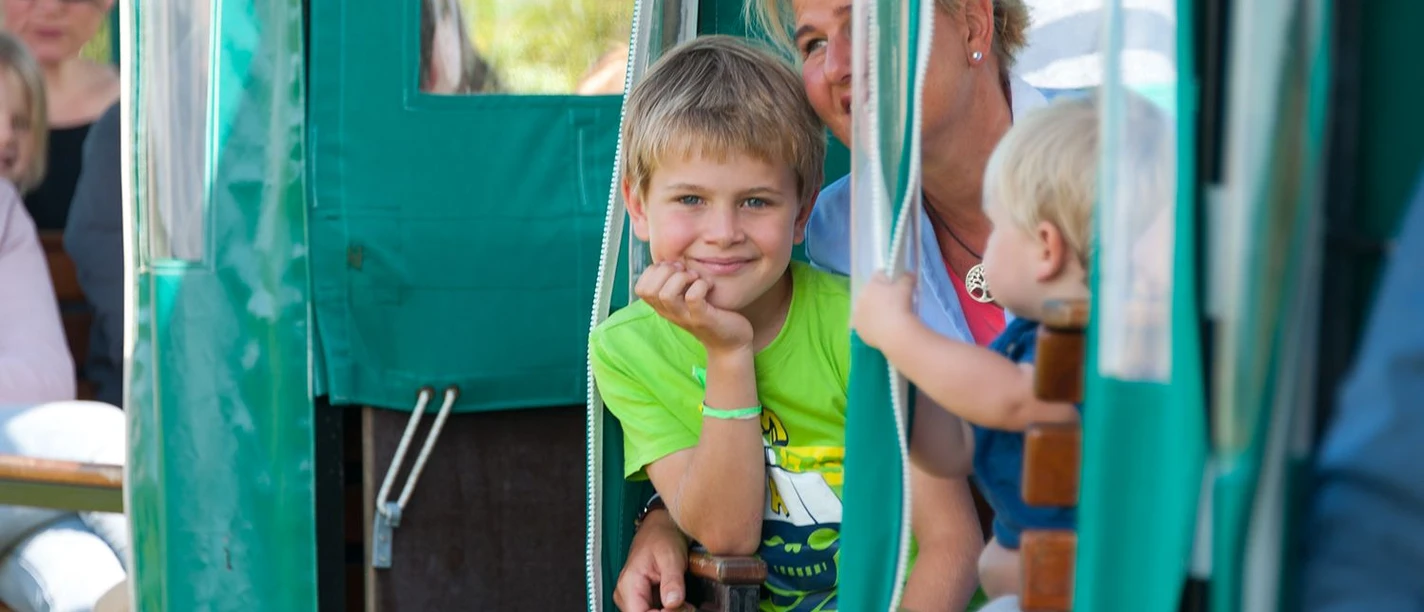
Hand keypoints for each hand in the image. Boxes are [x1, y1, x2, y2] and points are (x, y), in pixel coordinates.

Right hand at [614, 509, 689, 611]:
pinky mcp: (641, 598)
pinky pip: (653, 611)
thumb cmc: (662, 536)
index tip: (681, 608)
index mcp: (629, 584)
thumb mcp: (671, 557)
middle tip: (686, 606)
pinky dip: (668, 610)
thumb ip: (672, 581)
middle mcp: (626, 594)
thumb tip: (673, 603)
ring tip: (684, 603)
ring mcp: (633, 597)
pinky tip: (680, 604)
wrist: (662, 527)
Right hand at [636, 261, 753, 353]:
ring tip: (695, 278)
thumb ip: (676, 282)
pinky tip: (708, 285)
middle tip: (685, 271)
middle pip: (649, 290)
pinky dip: (700, 285)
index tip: (673, 269)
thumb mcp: (686, 297)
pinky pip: (693, 298)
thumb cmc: (709, 312)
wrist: (730, 342)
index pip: (640, 288)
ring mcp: (685, 317)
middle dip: (666, 271)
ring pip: (665, 295)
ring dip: (681, 278)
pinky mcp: (702, 318)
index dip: (654, 271)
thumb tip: (672, 260)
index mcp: (663, 306)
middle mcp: (669, 313)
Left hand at [852, 272, 916, 348]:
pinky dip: (871, 325)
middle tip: (893, 303)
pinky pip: (864, 324)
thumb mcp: (907, 287)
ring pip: (866, 309)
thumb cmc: (900, 305)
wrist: (894, 331)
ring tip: (887, 318)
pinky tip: (881, 329)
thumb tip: (909, 275)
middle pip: (870, 293)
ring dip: (873, 311)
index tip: (897, 286)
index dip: (888, 280)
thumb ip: (907, 277)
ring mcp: (858, 314)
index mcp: (871, 285)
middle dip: (879, 296)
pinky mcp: (858, 328)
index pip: (879, 276)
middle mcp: (861, 297)